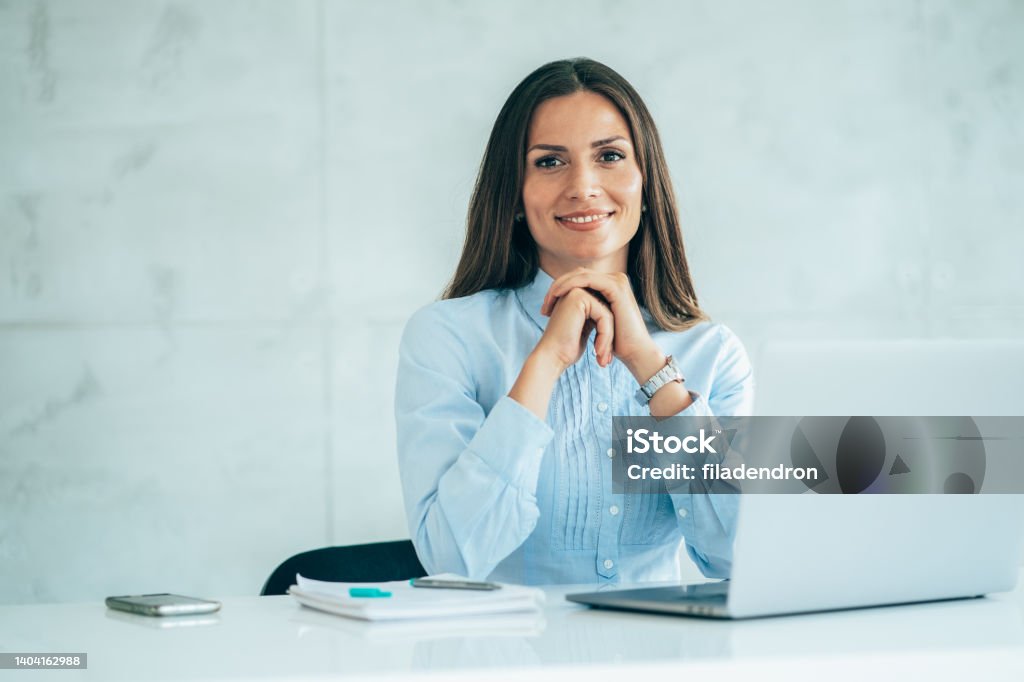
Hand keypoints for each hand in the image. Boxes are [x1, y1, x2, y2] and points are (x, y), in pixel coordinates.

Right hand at [535, 287, 614, 369]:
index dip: (607, 334)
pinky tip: (598, 351)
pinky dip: (605, 336)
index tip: (603, 355)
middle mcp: (575, 291)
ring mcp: (575, 292)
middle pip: (608, 311)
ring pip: (608, 314)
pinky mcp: (578, 298)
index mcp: (576, 298)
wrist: (551, 357)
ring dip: (608, 339)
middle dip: (609, 336)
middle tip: (605, 360)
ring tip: (602, 358)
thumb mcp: (585, 329)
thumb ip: (596, 318)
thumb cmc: (566, 349)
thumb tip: (614, 316)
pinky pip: (604, 316)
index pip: (605, 312)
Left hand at [541, 268, 660, 376]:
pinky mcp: (616, 286)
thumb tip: (565, 308)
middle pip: (577, 274)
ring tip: (547, 302)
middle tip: (543, 305)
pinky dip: (570, 285)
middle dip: (557, 287)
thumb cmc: (615, 343)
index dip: (559, 290)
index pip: (578, 279)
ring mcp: (617, 281)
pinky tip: (557, 296)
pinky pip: (587, 280)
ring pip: (580, 275)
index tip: (545, 308)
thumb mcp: (596, 324)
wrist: (634, 352)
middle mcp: (614, 279)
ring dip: (560, 286)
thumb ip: (586, 311)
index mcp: (609, 286)